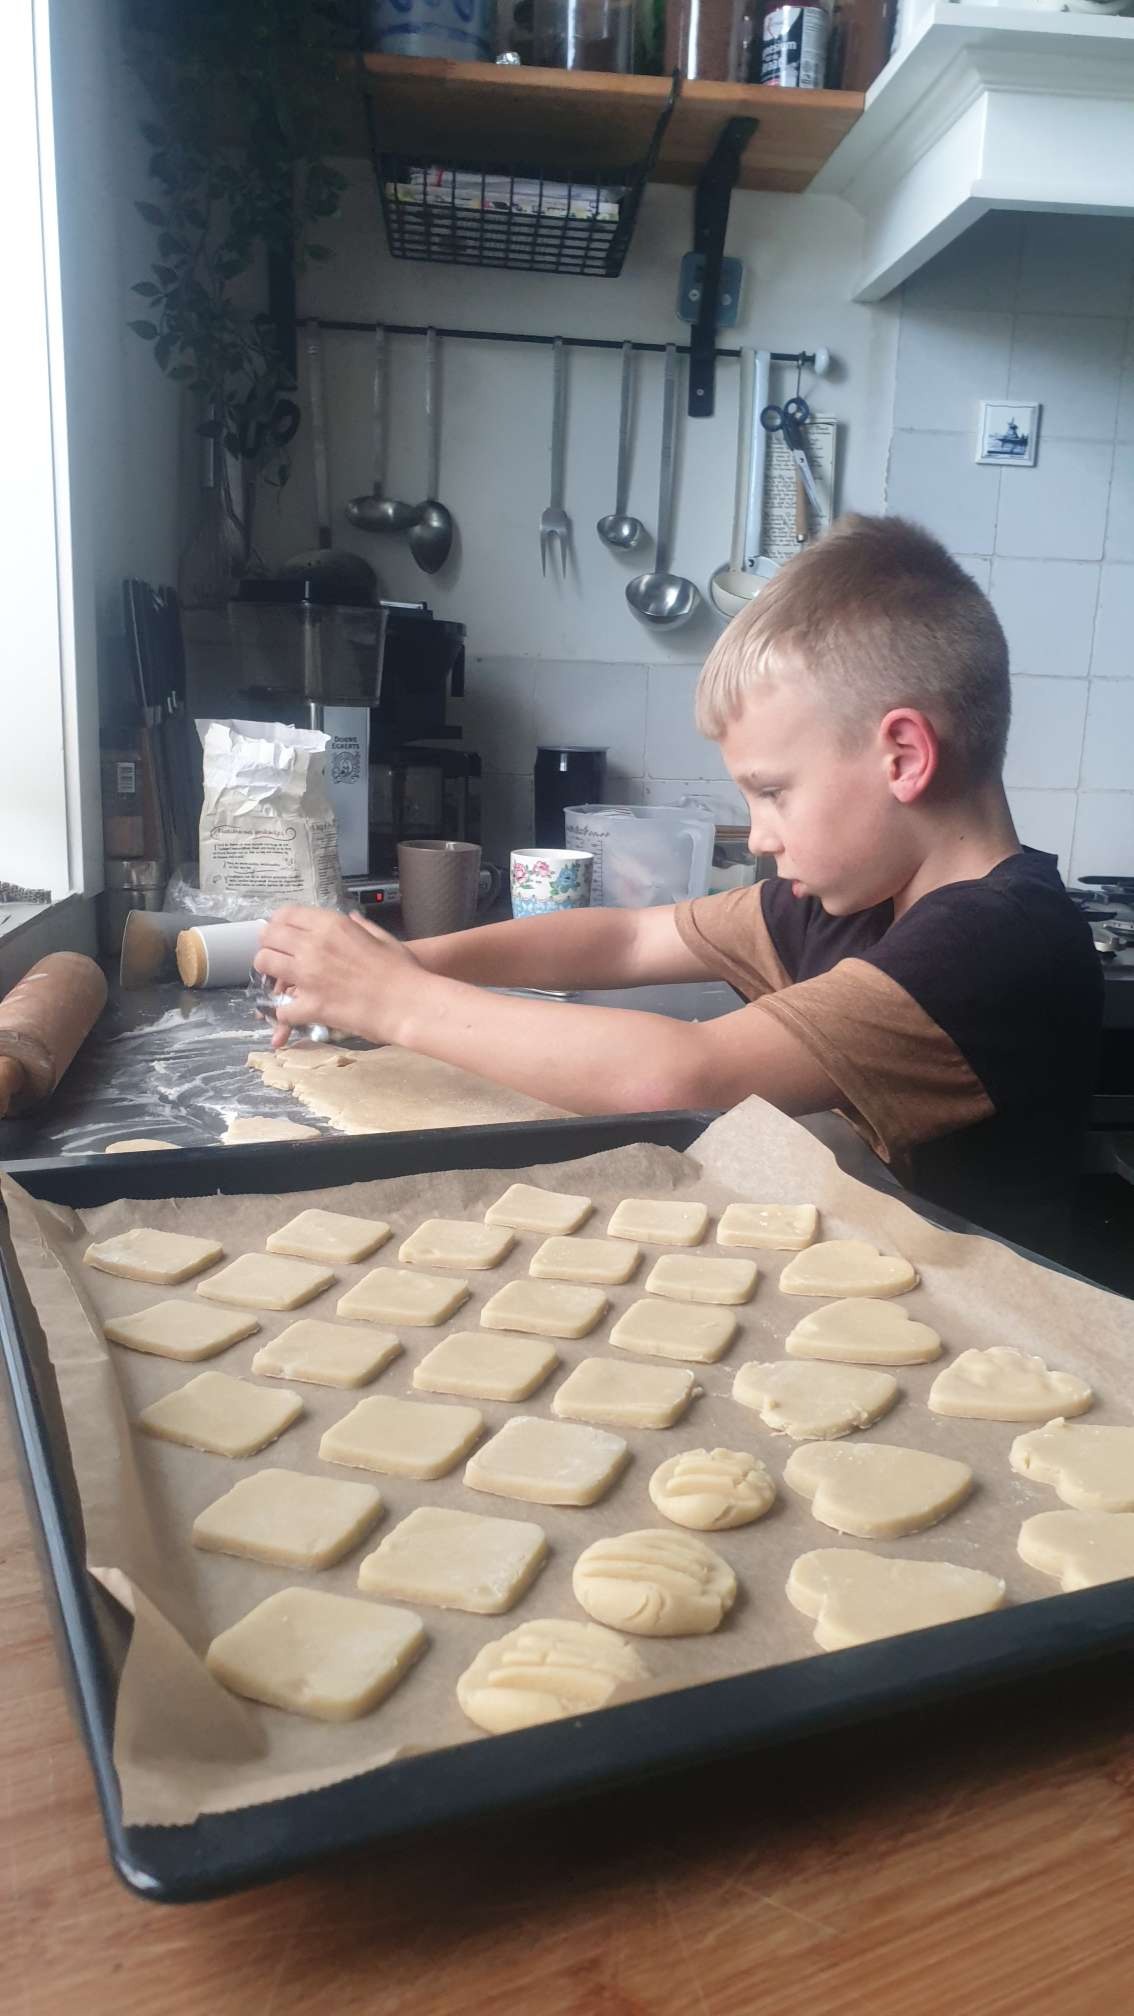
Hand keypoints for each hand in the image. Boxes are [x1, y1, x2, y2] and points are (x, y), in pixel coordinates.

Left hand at [254, 908, 417, 1048]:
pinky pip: (281, 1008)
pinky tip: (295, 1014)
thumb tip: (352, 919)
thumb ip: (362, 927)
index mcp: (332, 925)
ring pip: (265, 964)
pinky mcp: (310, 1005)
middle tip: (276, 957)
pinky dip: (285, 1013)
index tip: (280, 933)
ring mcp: (308, 975)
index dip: (279, 924)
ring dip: (268, 973)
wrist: (409, 1003)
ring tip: (278, 982)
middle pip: (269, 936)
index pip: (287, 914)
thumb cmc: (403, 971)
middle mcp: (314, 945)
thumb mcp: (383, 938)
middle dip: (269, 945)